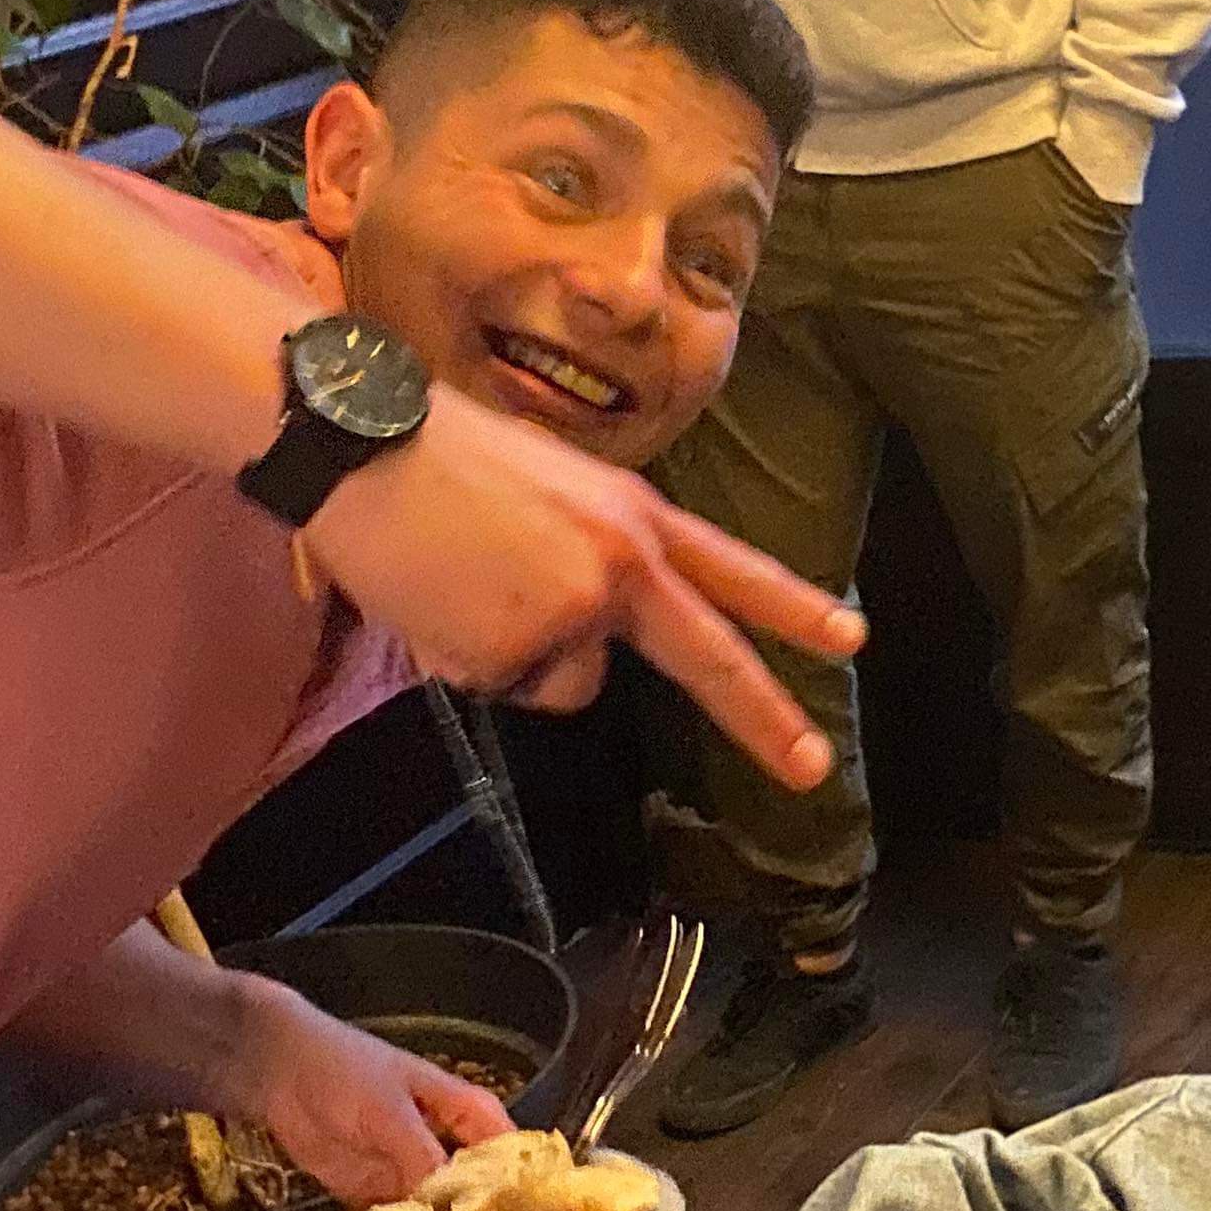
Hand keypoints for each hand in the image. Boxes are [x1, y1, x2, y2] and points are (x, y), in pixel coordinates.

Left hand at [222, 979, 511, 1206]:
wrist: (276, 1072)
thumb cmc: (344, 1070)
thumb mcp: (390, 1112)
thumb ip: (424, 1158)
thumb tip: (458, 1209)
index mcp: (466, 1115)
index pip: (510, 1154)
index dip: (524, 1189)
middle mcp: (447, 1149)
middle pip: (479, 1193)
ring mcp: (411, 1176)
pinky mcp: (376, 1197)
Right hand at [307, 384, 862, 791]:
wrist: (362, 441)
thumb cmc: (438, 453)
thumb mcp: (550, 480)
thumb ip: (593, 547)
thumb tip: (589, 623)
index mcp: (632, 513)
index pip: (730, 568)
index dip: (792, 606)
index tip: (848, 638)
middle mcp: (619, 563)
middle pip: (706, 657)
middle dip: (765, 718)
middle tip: (811, 770)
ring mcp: (571, 611)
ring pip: (566, 684)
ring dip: (520, 655)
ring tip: (464, 582)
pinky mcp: (514, 650)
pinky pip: (502, 686)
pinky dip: (466, 658)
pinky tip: (437, 599)